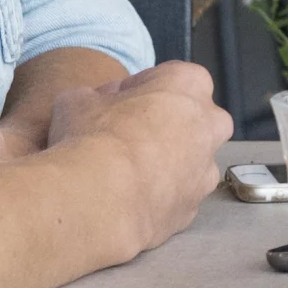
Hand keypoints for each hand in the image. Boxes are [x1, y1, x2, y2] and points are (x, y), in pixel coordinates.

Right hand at [47, 60, 230, 254]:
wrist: (104, 200)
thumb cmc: (96, 137)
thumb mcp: (77, 100)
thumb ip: (93, 96)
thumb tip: (96, 103)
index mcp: (190, 84)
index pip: (168, 77)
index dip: (137, 90)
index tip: (115, 104)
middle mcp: (210, 125)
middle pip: (188, 119)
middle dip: (161, 125)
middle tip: (123, 135)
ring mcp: (205, 172)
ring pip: (187, 162)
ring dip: (163, 164)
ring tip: (124, 172)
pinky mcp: (193, 210)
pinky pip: (175, 197)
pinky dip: (157, 197)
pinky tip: (128, 198)